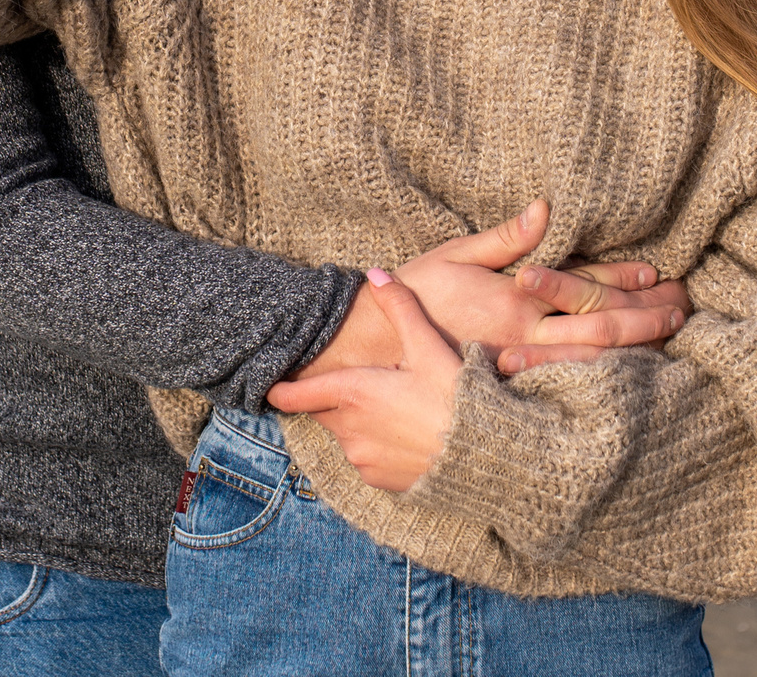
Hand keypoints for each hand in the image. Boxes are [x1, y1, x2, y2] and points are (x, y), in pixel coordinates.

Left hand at [267, 268, 459, 492]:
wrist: (486, 457)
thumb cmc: (457, 399)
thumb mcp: (429, 347)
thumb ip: (400, 308)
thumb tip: (376, 274)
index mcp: (353, 394)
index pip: (296, 395)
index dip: (280, 391)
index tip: (270, 388)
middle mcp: (349, 431)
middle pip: (324, 411)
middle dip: (333, 399)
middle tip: (361, 385)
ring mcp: (363, 460)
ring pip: (346, 436)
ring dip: (358, 423)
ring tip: (393, 410)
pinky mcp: (380, 482)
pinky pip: (366, 460)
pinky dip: (376, 447)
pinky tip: (403, 436)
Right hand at [291, 200, 689, 380]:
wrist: (375, 342)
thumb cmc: (416, 291)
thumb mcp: (458, 253)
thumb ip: (507, 237)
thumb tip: (547, 209)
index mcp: (515, 295)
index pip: (583, 284)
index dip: (624, 279)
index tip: (659, 275)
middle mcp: (524, 334)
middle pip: (600, 327)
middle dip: (644, 318)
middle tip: (682, 309)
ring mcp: (520, 364)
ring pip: (590, 359)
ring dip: (632, 348)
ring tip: (667, 339)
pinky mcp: (510, 385)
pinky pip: (563, 382)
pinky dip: (598, 377)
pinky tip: (623, 377)